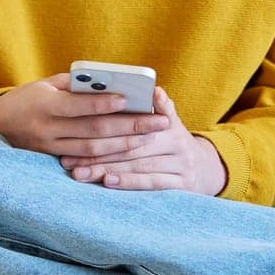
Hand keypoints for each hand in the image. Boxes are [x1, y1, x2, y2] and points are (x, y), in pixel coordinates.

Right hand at [0, 72, 170, 159]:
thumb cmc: (28, 97)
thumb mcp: (46, 84)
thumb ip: (76, 86)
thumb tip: (111, 85)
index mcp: (45, 104)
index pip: (80, 105)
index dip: (105, 104)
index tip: (130, 99)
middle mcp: (48, 129)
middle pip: (94, 130)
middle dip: (130, 127)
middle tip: (159, 122)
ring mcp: (50, 147)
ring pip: (93, 150)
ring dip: (125, 145)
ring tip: (150, 137)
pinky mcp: (54, 159)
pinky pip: (85, 161)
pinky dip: (108, 158)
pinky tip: (128, 154)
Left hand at [60, 86, 228, 195]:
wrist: (205, 170)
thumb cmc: (174, 142)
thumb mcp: (171, 121)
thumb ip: (160, 107)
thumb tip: (154, 89)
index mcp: (171, 124)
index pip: (136, 123)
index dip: (108, 125)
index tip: (82, 126)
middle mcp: (179, 144)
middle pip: (133, 146)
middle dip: (98, 152)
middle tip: (70, 157)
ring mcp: (182, 165)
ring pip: (139, 165)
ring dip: (106, 169)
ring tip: (80, 172)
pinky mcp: (182, 185)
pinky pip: (152, 183)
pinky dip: (129, 182)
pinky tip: (108, 182)